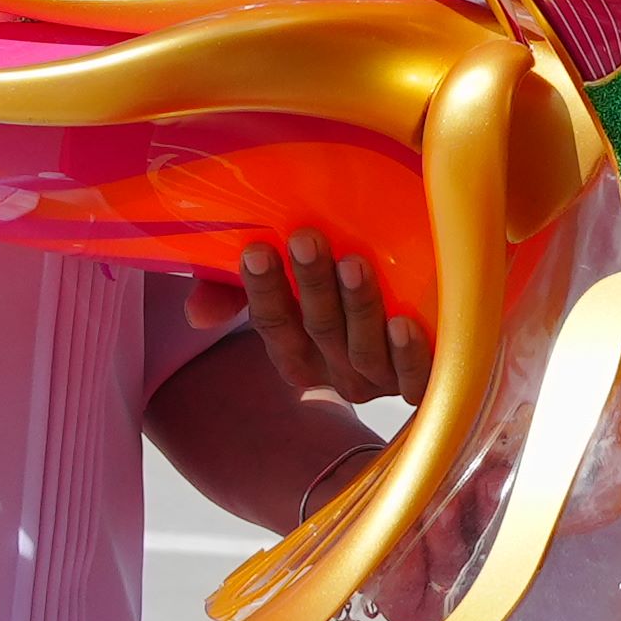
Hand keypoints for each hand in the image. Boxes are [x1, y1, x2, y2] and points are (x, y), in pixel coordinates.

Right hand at [235, 225, 430, 407]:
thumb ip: (236, 292)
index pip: (273, 324)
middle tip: (306, 238)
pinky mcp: (423, 382)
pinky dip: (409, 354)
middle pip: (318, 330)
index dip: (263, 289)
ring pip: (363, 350)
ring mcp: (379, 380)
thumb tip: (195, 315)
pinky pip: (414, 378)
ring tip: (353, 263)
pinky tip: (405, 323)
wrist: (425, 310)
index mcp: (297, 354)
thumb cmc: (343, 289)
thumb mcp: (289, 285)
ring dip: (358, 307)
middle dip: (311, 284)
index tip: (257, 248)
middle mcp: (335, 372)